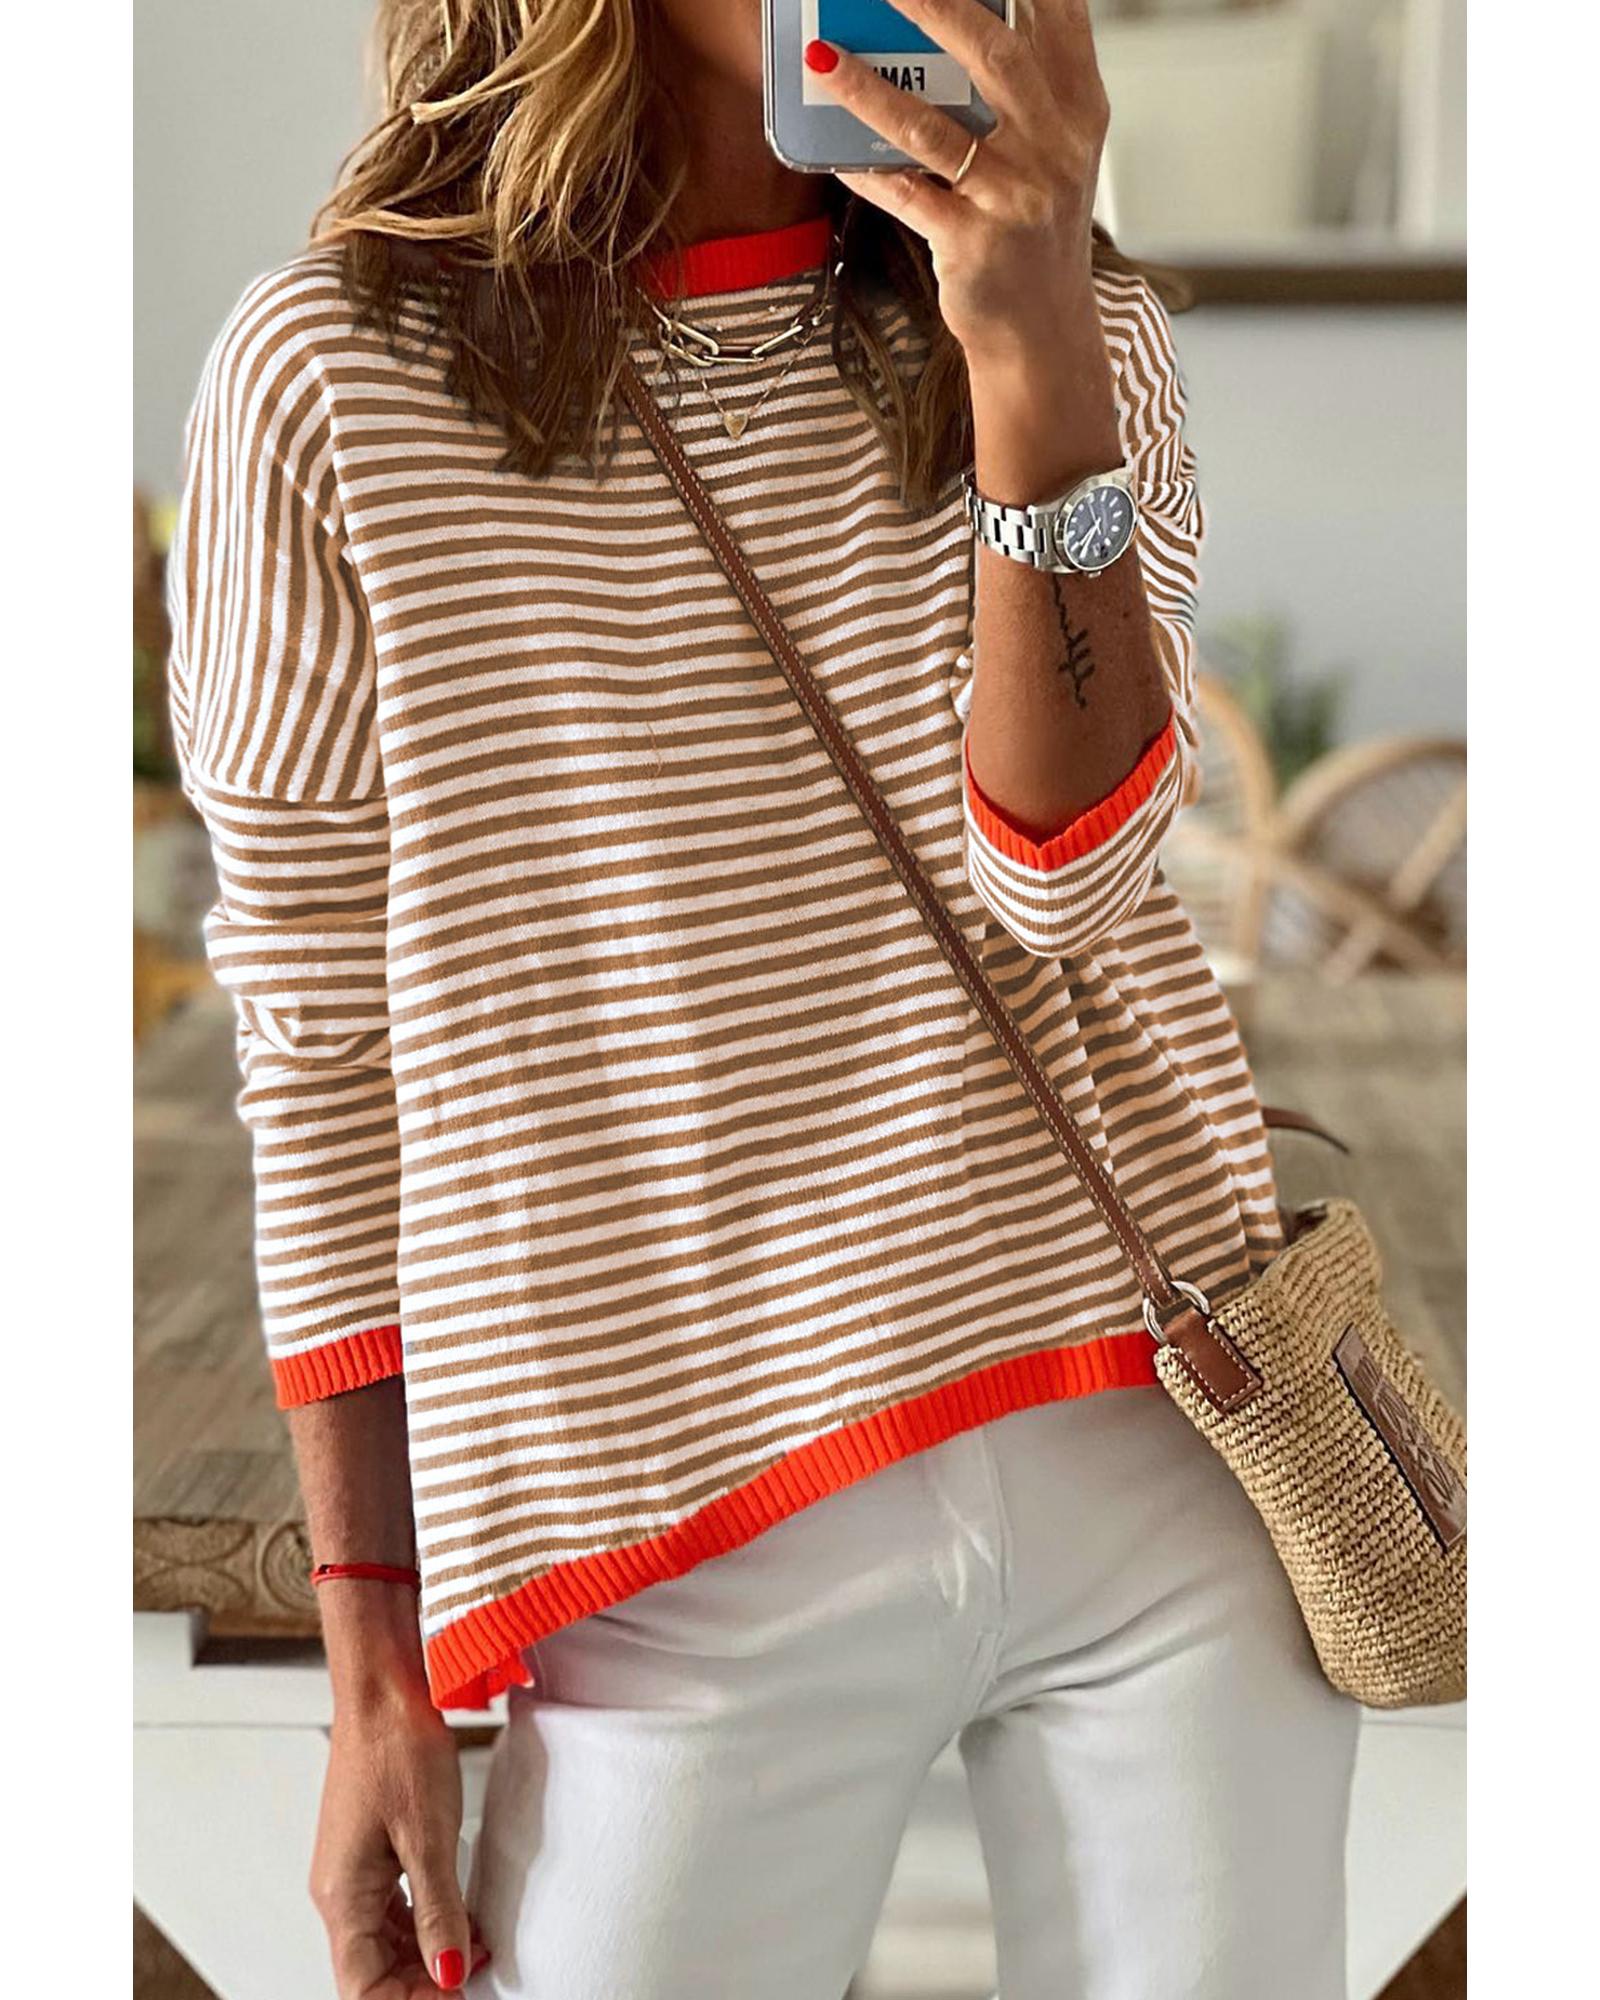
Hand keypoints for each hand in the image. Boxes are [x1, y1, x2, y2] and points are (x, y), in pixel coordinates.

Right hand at [310, 1676, 488, 1996]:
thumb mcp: (429, 1838)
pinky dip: (424, 1922)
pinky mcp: (369, 1849)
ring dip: (425, 1955)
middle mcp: (339, 1891)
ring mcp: (352, 1870)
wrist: (385, 1691)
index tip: (455, 1994)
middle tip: (472, 1976)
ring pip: (383, 1942)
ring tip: (475, 1951)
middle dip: (420, 1983)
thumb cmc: (397, 1749)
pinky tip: (459, 1918)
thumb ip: (438, 1912)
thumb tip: (449, 1974)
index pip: (362, 1986)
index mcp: (343, 1897)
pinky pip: (391, 1907)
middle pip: (371, 1970)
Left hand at [806, 0, 1108, 368]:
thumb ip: (1030, 88)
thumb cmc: (1037, 234)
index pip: (1059, 17)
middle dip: (935, 4)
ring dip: (870, 89)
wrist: (1044, 333)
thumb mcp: (1056, 153)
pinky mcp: (971, 243)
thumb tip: (958, 19)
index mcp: (1079, 110)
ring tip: (822, 56)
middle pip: (994, 54)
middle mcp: (1054, 147)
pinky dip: (863, 170)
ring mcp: (1014, 197)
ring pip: (932, 128)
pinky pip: (903, 195)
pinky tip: (830, 147)